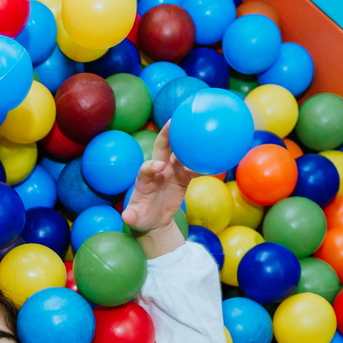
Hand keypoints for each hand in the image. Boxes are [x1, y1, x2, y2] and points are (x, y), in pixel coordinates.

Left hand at [121, 122, 199, 258]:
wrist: (154, 220)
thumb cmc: (141, 217)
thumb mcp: (135, 219)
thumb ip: (131, 216)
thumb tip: (127, 217)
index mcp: (145, 179)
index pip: (147, 168)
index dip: (152, 165)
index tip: (160, 167)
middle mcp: (158, 170)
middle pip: (162, 149)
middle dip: (167, 135)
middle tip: (173, 122)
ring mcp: (171, 172)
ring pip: (181, 154)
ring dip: (190, 145)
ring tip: (203, 135)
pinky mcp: (183, 177)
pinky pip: (194, 168)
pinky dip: (204, 165)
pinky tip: (216, 160)